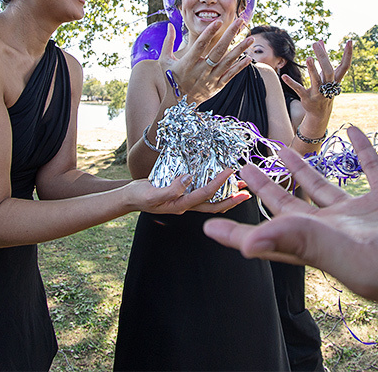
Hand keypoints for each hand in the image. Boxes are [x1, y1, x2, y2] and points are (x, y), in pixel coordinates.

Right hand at [126, 168, 250, 214]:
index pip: (204, 195)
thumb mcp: (151, 193)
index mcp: (181, 205)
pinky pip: (203, 195)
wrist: (130, 198)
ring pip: (211, 201)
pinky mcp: (183, 195)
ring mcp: (185, 201)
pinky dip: (214, 190)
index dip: (218, 184)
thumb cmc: (139, 196)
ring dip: (226, 195)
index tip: (229, 172)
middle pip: (214, 205)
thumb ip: (170, 189)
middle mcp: (186, 205)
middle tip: (247, 193)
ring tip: (240, 188)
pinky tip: (220, 183)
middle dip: (232, 200)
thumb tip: (188, 179)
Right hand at [159, 19, 252, 103]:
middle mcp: (201, 71)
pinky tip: (249, 58)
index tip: (218, 22)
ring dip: (240, 50)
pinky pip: (231, 75)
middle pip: (218, 51)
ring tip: (250, 38)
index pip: (200, 45)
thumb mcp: (164, 61)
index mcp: (187, 64)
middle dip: (230, 35)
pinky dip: (240, 67)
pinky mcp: (217, 86)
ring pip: (228, 63)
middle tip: (239, 21)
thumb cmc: (171, 79)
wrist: (178, 105)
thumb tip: (169, 25)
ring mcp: (211, 79)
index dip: (209, 33)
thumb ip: (167, 42)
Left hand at [202, 126, 377, 322]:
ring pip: (323, 184)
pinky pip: (369, 166)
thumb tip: (248, 245)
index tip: (205, 224)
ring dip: (299, 165)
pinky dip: (358, 148)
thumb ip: (303, 243)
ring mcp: (366, 215)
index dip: (236, 235)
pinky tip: (348, 129)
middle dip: (262, 188)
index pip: (268, 240)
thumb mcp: (354, 257)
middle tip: (238, 167)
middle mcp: (338, 232)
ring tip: (276, 144)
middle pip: (289, 207)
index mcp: (323, 248)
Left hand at [284, 39, 352, 126]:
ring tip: (308, 58)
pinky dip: (291, 83)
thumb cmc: (323, 88)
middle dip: (323, 57)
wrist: (320, 113)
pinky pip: (299, 89)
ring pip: (316, 80)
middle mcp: (329, 86)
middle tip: (315, 44)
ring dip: (312, 69)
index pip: (345, 66)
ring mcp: (318, 93)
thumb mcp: (325, 75)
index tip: (349, 41)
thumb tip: (320, 41)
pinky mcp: (307, 98)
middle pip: (329, 70)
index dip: (348, 54)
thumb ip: (322, 57)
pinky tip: (284, 76)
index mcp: (335, 79)